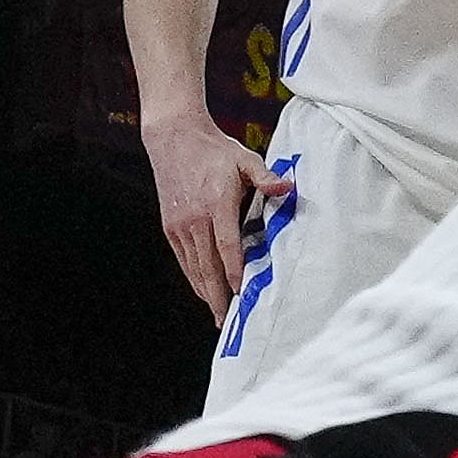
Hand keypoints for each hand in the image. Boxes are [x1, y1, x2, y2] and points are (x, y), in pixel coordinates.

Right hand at [142, 106, 263, 315]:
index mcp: (216, 204)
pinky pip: (183, 258)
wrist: (174, 139)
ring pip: (193, 266)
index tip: (242, 292)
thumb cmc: (215, 150)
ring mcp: (179, 225)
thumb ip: (266, 177)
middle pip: (207, 265)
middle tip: (227, 319)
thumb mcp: (245, 159)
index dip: (235, 272)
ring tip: (216, 312)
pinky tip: (203, 289)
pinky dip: (193, 276)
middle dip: (218, 294)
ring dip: (205, 291)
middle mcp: (194, 219)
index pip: (227, 246)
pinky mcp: (170, 226)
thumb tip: (287, 187)